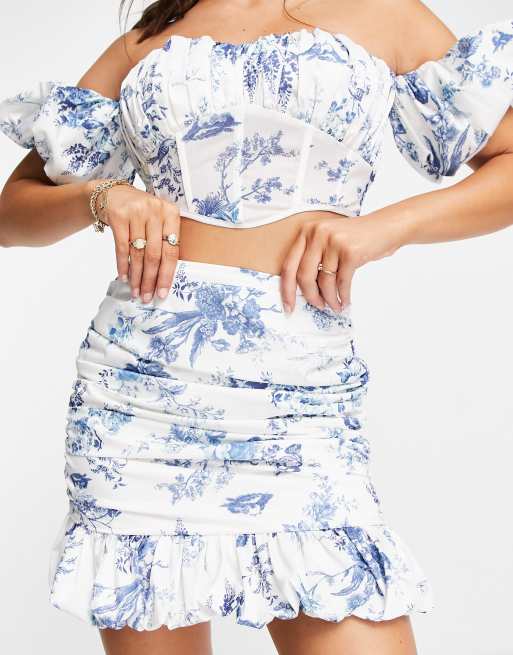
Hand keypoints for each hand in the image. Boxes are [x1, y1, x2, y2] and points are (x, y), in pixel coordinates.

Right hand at [91, 180, 180, 301]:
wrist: (113, 194)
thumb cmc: (140, 214)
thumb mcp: (157, 221)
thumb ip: (163, 243)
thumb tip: (162, 279)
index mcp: (171, 214)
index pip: (172, 251)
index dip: (167, 275)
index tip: (162, 293)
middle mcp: (155, 211)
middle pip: (155, 254)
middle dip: (150, 280)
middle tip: (147, 297)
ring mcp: (136, 212)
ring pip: (138, 253)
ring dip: (136, 276)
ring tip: (135, 291)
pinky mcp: (119, 215)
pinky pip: (121, 247)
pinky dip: (123, 265)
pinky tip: (124, 277)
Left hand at [279, 212, 407, 312]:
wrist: (385, 227)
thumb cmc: (355, 238)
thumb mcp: (327, 240)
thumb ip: (312, 258)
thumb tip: (301, 291)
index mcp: (306, 232)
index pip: (289, 265)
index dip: (286, 289)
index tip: (288, 306)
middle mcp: (317, 234)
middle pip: (304, 276)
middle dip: (310, 297)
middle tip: (318, 306)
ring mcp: (334, 242)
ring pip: (324, 282)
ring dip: (330, 299)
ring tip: (335, 306)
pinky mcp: (350, 252)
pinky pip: (342, 282)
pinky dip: (343, 296)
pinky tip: (345, 301)